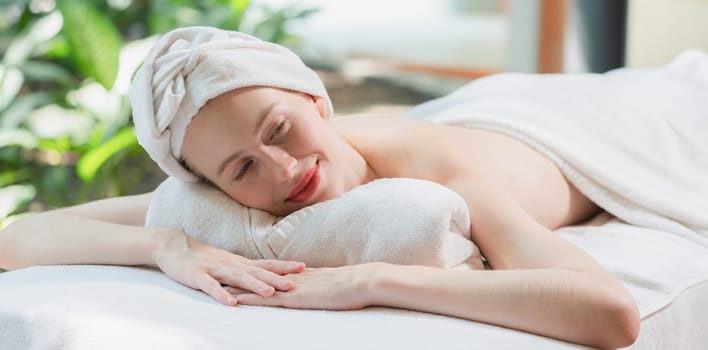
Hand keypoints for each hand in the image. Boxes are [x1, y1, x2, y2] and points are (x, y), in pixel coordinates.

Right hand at [151, 229, 304, 305]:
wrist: (173, 245)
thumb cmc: (204, 257)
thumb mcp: (228, 263)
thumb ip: (245, 270)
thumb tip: (268, 276)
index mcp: (239, 262)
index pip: (265, 263)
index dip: (284, 266)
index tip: (304, 268)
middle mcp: (230, 264)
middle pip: (257, 271)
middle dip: (276, 278)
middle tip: (295, 284)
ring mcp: (214, 269)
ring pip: (238, 278)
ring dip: (254, 286)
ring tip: (270, 293)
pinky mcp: (197, 276)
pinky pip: (210, 287)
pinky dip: (221, 294)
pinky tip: (232, 303)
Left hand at [229, 263, 383, 310]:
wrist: (363, 281)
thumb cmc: (357, 285)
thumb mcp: (338, 283)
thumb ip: (328, 284)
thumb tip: (327, 286)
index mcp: (305, 275)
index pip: (276, 272)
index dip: (259, 271)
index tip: (244, 270)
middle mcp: (294, 279)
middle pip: (262, 276)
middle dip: (242, 276)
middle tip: (222, 273)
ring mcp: (292, 288)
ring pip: (258, 287)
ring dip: (239, 287)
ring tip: (218, 286)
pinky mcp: (293, 299)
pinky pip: (265, 300)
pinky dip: (249, 300)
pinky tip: (235, 302)